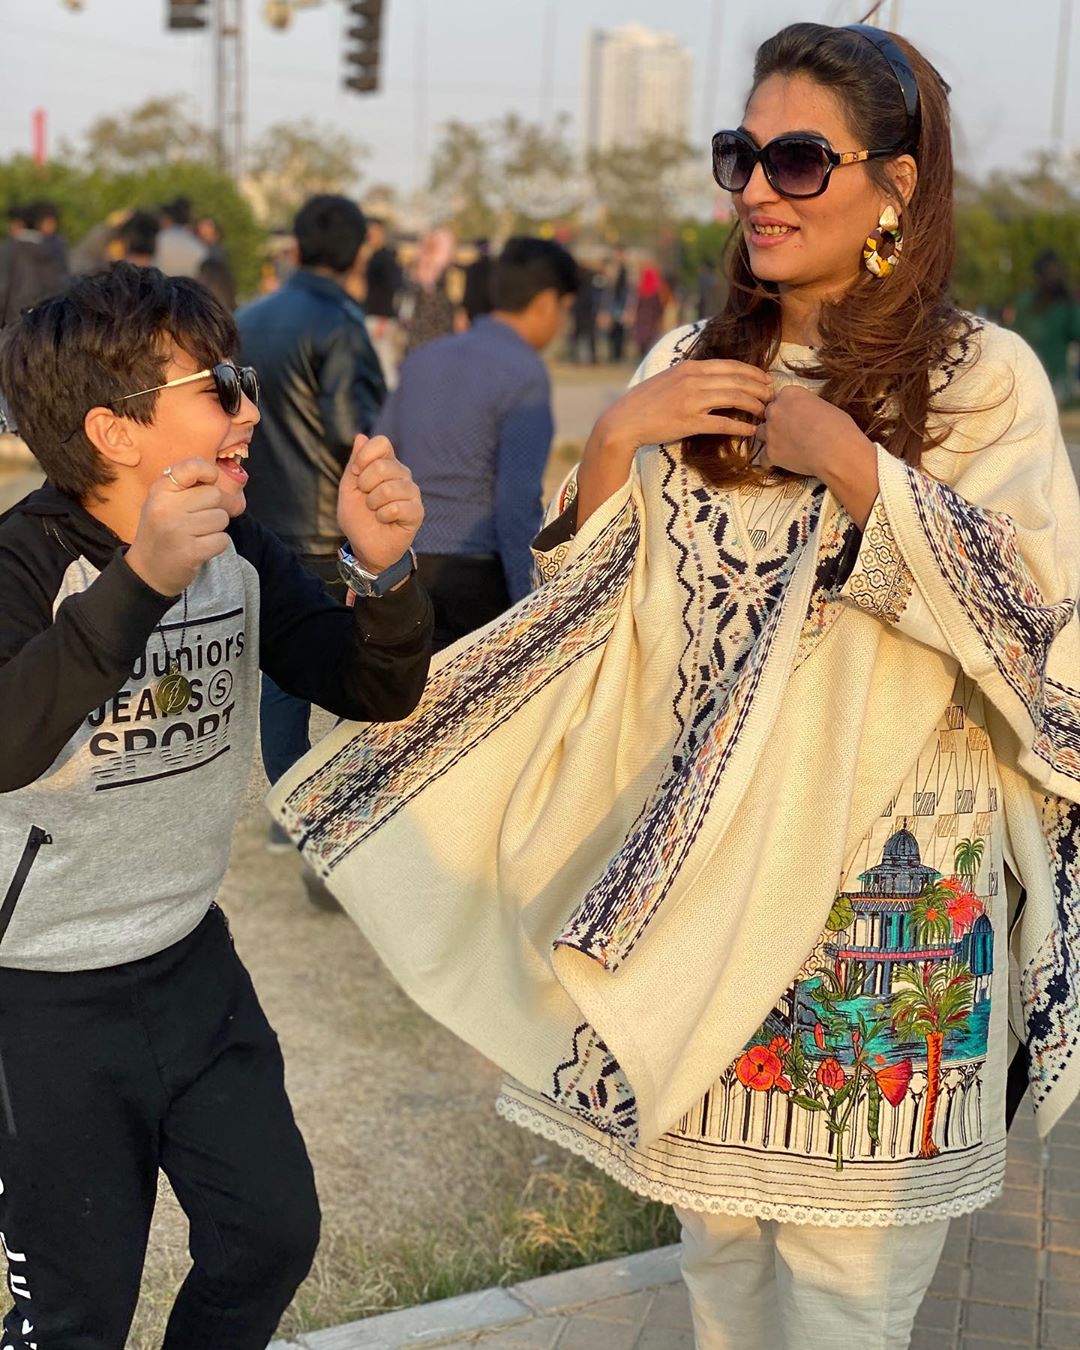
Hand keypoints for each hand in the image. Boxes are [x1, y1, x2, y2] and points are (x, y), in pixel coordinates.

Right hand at [125, 459, 230, 596]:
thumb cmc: (163, 531)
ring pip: (221, 518)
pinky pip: (222, 539)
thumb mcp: (164, 502)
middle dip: (215, 507)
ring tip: (197, 534)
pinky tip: (201, 547)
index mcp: (160, 490)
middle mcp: (166, 507)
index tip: (210, 480)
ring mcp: (178, 530)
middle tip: (201, 519)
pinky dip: (217, 544)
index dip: (209, 472)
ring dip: (216, 528)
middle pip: (214, 495)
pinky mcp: (190, 552)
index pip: (192, 467)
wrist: (148, 570)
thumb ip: (190, 488)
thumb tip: (233, 495)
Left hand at [337, 434, 423, 573]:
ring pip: (389, 488)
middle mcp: (402, 475)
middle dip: (365, 486)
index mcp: (385, 465)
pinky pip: (398, 507)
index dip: (365, 456)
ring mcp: (412, 492)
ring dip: (374, 504)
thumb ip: (354, 464)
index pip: (382, 443)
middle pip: (382, 466)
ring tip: (375, 511)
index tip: (356, 474)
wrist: (366, 547)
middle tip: (366, 499)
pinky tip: (385, 520)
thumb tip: (361, 436)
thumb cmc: (358, 518)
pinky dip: (384, 516)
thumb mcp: (348, 489)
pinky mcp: (417, 511)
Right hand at [592, 358, 772, 461]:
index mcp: (690, 367)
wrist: (624, 420)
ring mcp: (692, 401)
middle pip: (737, 380)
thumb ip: (691, 377)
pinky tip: (751, 430)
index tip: (765, 379)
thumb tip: (712, 378)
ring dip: (754, 405)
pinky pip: (722, 423)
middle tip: (772, 397)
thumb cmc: (645, 402)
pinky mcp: (689, 422)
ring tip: (766, 412)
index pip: (730, 365)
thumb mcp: (669, 379)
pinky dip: (740, 426)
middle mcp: (693, 380)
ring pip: (734, 398)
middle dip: (759, 388)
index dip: (752, 372)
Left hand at [759, 386, 878, 526]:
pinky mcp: (770, 453)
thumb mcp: (824, 406)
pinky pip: (763, 458)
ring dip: (770, 439)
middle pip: (768, 414)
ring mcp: (770, 432)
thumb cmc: (839, 427)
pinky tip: (779, 462)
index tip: (795, 416)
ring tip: (784, 446)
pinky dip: (770, 461)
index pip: (780, 398)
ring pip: (761, 434)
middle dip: (777, 422)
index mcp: (789, 394)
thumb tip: (805, 414)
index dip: (788, 409)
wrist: (837, 452)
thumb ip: (806, 407)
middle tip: (791, 432)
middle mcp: (775, 410)